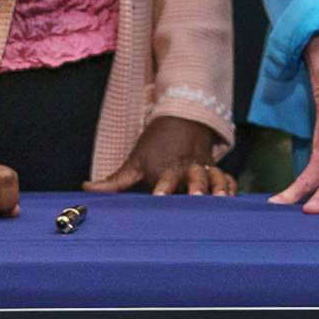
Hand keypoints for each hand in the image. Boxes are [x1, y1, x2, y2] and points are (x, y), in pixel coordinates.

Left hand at [90, 115, 235, 196]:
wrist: (182, 118)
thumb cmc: (155, 145)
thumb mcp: (134, 160)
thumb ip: (113, 181)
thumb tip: (85, 188)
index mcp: (165, 169)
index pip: (164, 180)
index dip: (163, 188)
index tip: (159, 197)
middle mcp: (186, 169)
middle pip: (194, 178)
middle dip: (196, 187)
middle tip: (196, 197)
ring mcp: (204, 168)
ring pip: (215, 176)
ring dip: (218, 186)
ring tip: (221, 199)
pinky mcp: (216, 169)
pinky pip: (228, 177)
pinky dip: (232, 187)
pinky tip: (234, 200)